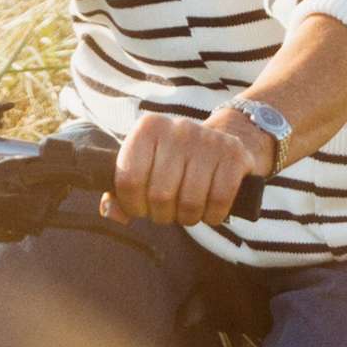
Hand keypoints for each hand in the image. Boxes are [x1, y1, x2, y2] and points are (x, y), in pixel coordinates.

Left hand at [114, 109, 266, 226]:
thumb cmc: (176, 161)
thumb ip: (120, 191)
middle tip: (167, 210)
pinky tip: (209, 209)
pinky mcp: (234, 155)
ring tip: (187, 210)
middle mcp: (178, 128)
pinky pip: (219, 201)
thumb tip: (112, 214)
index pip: (128, 179)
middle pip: (159, 195)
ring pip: (190, 202)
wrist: (225, 140)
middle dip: (162, 214)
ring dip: (188, 217)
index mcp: (148, 128)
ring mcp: (208, 141)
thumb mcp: (146, 166)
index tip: (140, 207)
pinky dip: (213, 215)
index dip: (132, 204)